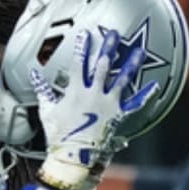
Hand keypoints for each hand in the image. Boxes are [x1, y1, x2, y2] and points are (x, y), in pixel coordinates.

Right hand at [35, 25, 154, 189]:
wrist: (74, 156)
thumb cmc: (58, 135)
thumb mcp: (47, 111)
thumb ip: (42, 90)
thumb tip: (33, 74)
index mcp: (76, 90)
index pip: (80, 63)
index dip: (83, 48)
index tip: (87, 34)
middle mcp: (94, 93)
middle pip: (103, 65)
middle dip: (108, 47)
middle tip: (113, 33)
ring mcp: (108, 104)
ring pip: (122, 79)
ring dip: (131, 64)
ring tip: (139, 50)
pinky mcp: (118, 116)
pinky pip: (134, 104)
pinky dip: (145, 95)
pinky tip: (155, 86)